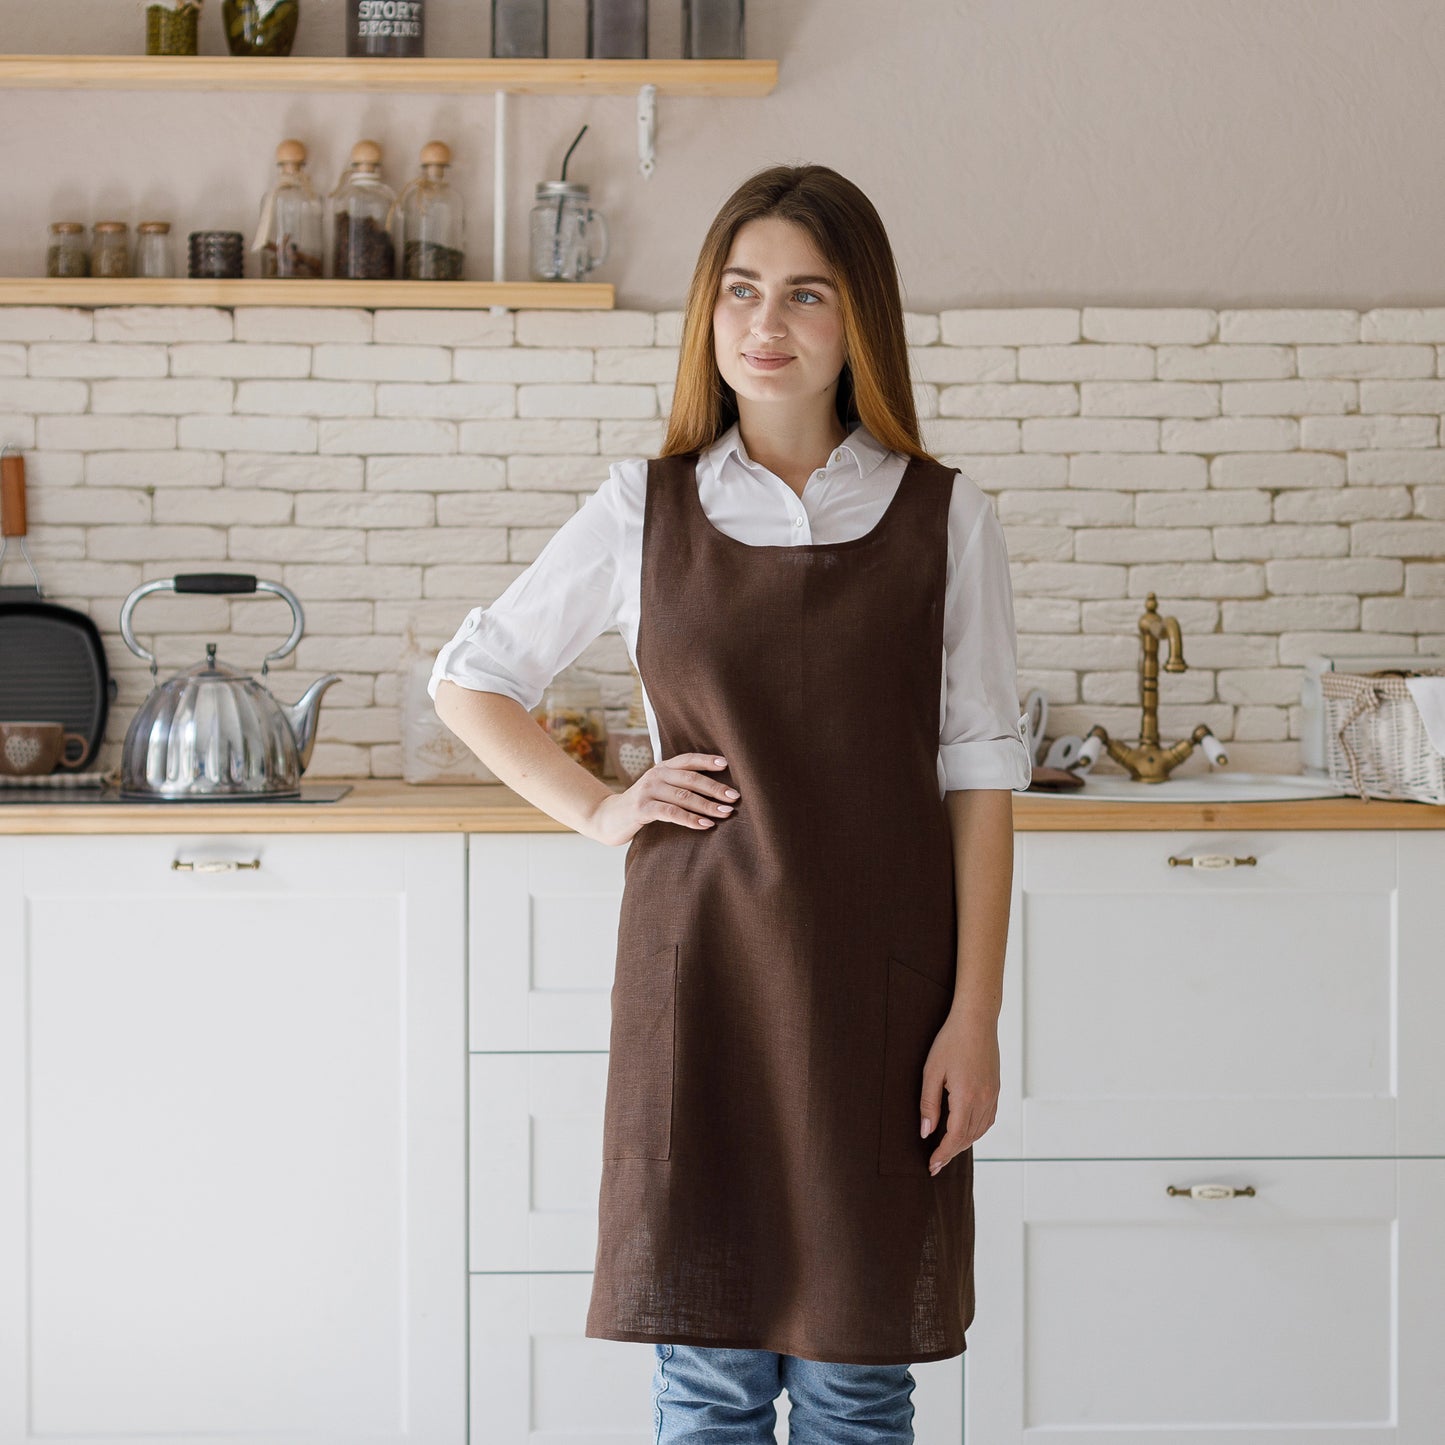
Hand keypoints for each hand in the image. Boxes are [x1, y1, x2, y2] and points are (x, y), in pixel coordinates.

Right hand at [585, 751, 738, 847]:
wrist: (607, 818)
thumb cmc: (641, 806)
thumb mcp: (658, 790)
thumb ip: (678, 786)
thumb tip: (714, 792)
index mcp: (662, 768)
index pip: (688, 760)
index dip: (707, 760)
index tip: (727, 765)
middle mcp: (656, 775)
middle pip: (691, 779)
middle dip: (715, 788)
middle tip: (735, 797)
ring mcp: (648, 791)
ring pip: (684, 797)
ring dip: (708, 805)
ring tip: (726, 813)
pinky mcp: (642, 809)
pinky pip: (671, 813)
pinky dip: (690, 819)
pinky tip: (705, 825)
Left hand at [920, 1010, 999, 1175]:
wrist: (976, 1020)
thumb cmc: (950, 1041)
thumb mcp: (932, 1071)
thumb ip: (929, 1104)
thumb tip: (925, 1132)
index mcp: (966, 1097)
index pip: (954, 1137)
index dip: (942, 1154)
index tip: (931, 1166)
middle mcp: (984, 1100)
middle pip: (968, 1138)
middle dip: (951, 1153)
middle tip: (935, 1164)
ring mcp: (992, 1095)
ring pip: (980, 1131)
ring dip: (964, 1143)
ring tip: (947, 1151)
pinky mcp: (995, 1089)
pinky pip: (988, 1119)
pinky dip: (976, 1131)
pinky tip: (965, 1131)